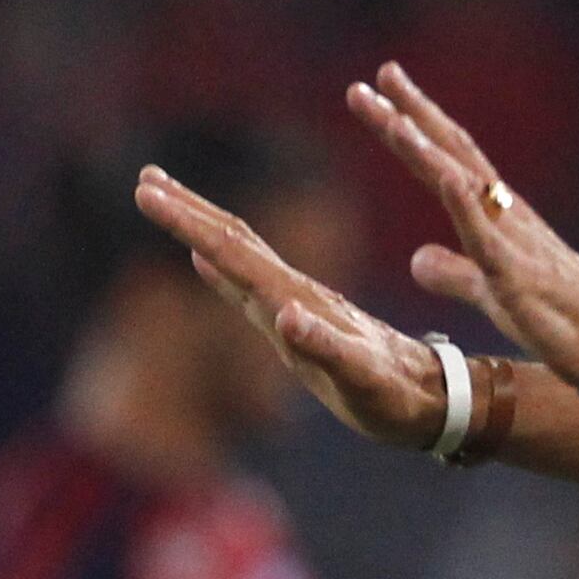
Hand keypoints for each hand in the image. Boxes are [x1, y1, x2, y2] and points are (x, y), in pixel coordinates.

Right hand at [132, 169, 456, 447]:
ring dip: (199, 230)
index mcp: (301, 302)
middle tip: (144, 177)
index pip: (235, 251)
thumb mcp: (362, 377)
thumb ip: (323, 345)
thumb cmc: (398, 394)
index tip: (146, 189)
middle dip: (187, 214)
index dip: (189, 223)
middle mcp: (294, 299)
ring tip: (162, 200)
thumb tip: (283, 313)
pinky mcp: (304, 326)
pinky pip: (256, 291)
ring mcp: (297, 310)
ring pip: (241, 259)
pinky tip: (204, 262)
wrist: (434, 401)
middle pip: (234, 244)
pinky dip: (224, 273)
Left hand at [345, 62, 578, 385]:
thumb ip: (452, 272)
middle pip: (449, 154)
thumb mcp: (490, 293)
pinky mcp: (516, 274)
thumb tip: (416, 259)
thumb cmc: (555, 314)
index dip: (413, 123)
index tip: (379, 89)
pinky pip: (485, 235)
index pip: (447, 157)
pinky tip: (445, 178)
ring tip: (393, 118)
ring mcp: (510, 239)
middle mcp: (503, 212)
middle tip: (369, 82)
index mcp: (495, 214)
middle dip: (408, 118)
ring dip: (427, 150)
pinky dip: (464, 204)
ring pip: (463, 183)